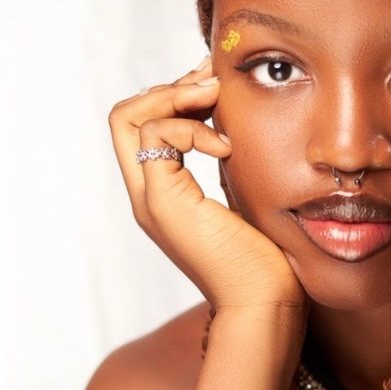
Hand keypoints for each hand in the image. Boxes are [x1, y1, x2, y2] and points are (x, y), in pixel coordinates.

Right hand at [108, 56, 306, 314]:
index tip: (214, 91)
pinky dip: (190, 127)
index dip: (172, 97)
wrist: (263, 303)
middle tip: (211, 86)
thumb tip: (235, 127)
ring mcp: (152, 199)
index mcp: (165, 193)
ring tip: (216, 104)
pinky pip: (156, 136)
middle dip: (168, 88)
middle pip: (124, 116)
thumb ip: (229, 164)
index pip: (142, 125)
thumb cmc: (265, 260)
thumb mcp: (245, 197)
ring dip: (175, 97)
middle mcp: (149, 195)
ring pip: (128, 118)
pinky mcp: (164, 203)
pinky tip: (225, 148)